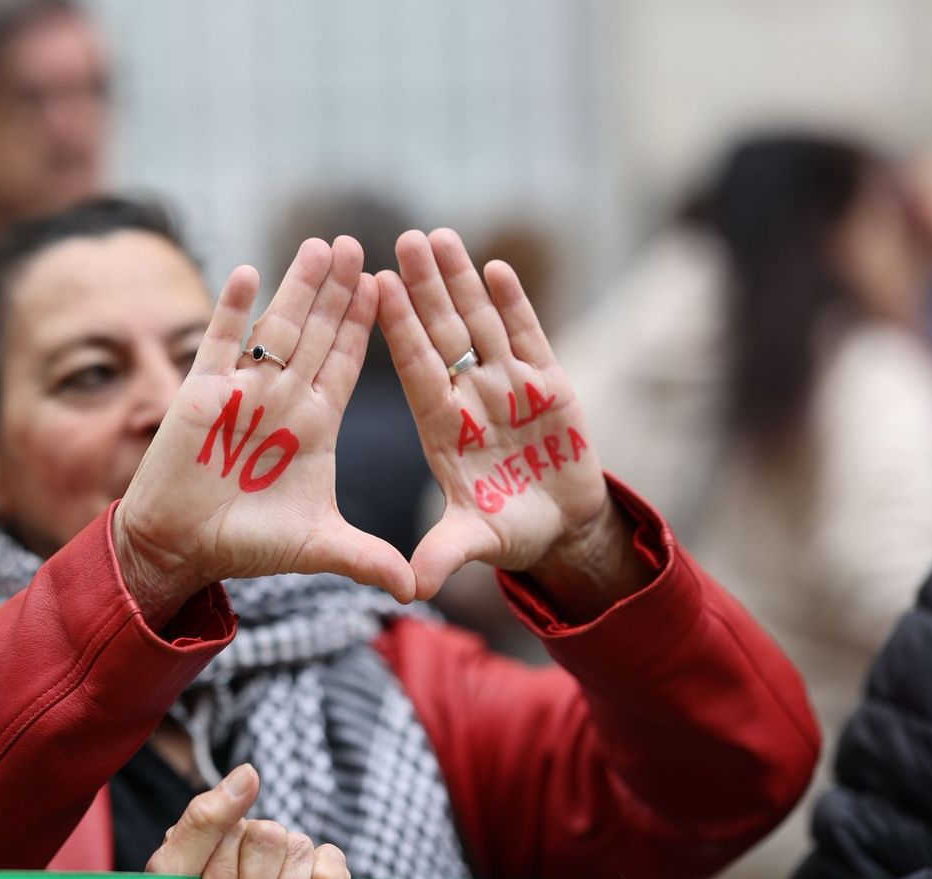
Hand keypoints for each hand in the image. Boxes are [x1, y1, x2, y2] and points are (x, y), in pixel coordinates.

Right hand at [115, 237, 415, 618]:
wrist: (181, 547)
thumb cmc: (248, 545)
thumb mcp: (317, 548)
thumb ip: (366, 559)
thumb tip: (417, 590)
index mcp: (315, 424)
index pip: (346, 364)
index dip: (365, 326)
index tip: (388, 286)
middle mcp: (283, 398)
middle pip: (316, 333)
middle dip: (337, 290)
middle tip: (357, 244)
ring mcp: (241, 390)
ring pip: (274, 327)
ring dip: (296, 287)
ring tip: (320, 246)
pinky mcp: (199, 392)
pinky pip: (218, 341)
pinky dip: (232, 309)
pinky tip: (250, 272)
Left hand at [146, 764, 350, 878]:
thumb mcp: (177, 869)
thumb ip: (206, 819)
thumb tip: (250, 770)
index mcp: (222, 832)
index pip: (235, 829)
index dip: (222, 876)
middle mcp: (257, 841)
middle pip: (273, 838)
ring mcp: (289, 862)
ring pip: (301, 853)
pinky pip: (332, 868)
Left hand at [378, 229, 643, 603]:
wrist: (559, 527)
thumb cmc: (507, 530)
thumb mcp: (473, 543)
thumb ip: (444, 555)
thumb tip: (411, 588)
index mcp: (442, 426)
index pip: (415, 367)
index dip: (397, 328)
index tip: (372, 286)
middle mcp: (469, 397)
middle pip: (443, 333)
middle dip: (424, 288)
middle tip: (402, 239)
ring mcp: (508, 386)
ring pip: (480, 324)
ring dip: (462, 282)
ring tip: (440, 236)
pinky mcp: (550, 385)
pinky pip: (528, 336)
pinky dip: (514, 304)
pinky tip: (495, 267)